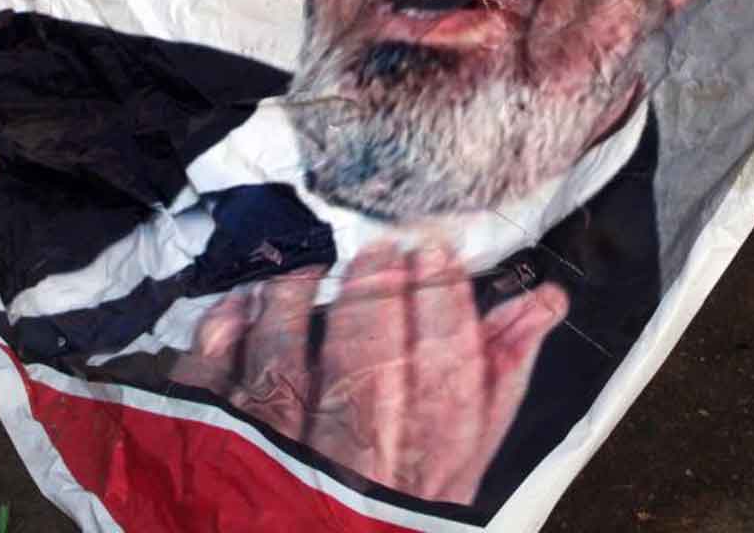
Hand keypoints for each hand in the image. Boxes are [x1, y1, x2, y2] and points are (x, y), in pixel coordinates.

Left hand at [170, 243, 569, 504]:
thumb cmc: (385, 505)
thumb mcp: (456, 468)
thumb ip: (499, 385)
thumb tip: (542, 303)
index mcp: (421, 479)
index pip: (445, 384)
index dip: (444, 310)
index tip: (442, 253)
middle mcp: (351, 473)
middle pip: (369, 368)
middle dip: (379, 294)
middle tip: (387, 248)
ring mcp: (275, 463)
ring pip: (285, 363)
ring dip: (298, 301)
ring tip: (313, 268)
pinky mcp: (210, 453)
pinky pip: (212, 379)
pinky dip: (226, 331)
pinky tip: (244, 302)